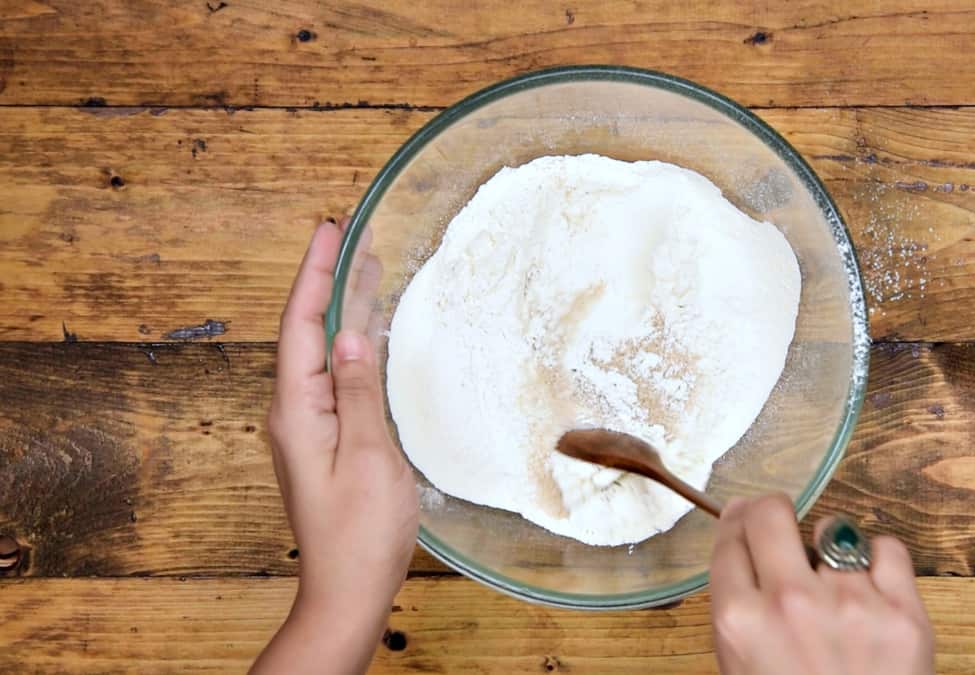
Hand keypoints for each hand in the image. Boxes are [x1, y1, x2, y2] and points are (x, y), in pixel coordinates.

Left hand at [252, 221, 418, 674]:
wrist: (348, 589)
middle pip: (307, 332)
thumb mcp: (370, 457)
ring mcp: (308, 427)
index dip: (314, 274)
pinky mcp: (326, 440)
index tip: (328, 229)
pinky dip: (350, 345)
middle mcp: (294, 413)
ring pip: (321, 353)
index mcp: (298, 411)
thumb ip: (358, 392)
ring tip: (364, 267)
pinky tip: (367, 333)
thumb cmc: (361, 532)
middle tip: (349, 233)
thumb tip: (350, 334)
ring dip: (339, 309)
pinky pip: (334, 378)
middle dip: (325, 281)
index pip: (300, 326)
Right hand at [710, 495, 933, 674]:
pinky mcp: (904, 613)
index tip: (742, 519)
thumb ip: (738, 613)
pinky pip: (887, 548)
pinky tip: (871, 585)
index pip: (729, 539)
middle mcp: (789, 604)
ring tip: (835, 582)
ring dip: (829, 550)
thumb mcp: (741, 671)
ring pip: (833, 530)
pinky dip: (878, 560)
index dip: (735, 524)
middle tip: (778, 526)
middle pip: (770, 512)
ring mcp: (850, 604)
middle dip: (770, 512)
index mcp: (740, 623)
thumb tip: (741, 543)